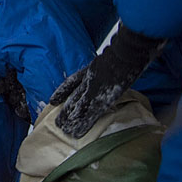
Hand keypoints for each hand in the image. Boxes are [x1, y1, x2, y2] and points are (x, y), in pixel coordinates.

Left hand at [49, 25, 164, 137]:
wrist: (129, 50)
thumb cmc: (127, 49)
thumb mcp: (114, 54)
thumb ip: (109, 61)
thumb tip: (114, 65)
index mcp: (92, 69)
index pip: (72, 82)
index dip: (62, 92)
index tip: (52, 100)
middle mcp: (90, 79)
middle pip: (74, 97)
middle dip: (66, 111)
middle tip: (57, 123)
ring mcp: (96, 88)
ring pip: (79, 106)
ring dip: (71, 120)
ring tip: (62, 130)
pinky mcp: (105, 97)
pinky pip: (93, 113)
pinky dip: (86, 123)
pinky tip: (78, 132)